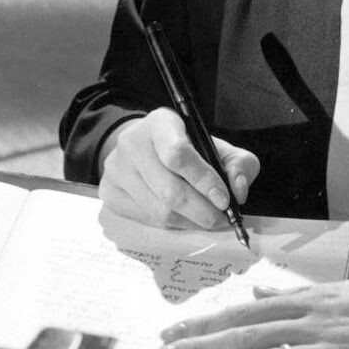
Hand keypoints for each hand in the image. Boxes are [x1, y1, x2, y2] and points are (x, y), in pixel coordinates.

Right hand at [97, 108, 258, 230]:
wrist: (141, 146)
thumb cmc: (183, 146)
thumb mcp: (214, 143)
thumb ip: (237, 162)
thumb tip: (238, 191)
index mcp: (160, 123)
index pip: (178, 154)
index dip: (204, 180)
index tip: (225, 200)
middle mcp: (131, 143)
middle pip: (170, 190)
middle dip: (203, 211)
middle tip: (222, 220)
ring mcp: (116, 170)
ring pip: (159, 212)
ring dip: (190, 223)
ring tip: (207, 221)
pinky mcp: (109, 193)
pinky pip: (147, 221)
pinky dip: (173, 226)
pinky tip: (185, 219)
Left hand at [153, 272, 348, 348]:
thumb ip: (318, 297)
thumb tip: (270, 291)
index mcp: (333, 299)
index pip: (261, 311)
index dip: (217, 321)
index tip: (182, 332)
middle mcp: (333, 320)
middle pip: (255, 331)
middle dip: (206, 341)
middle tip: (165, 347)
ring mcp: (346, 345)